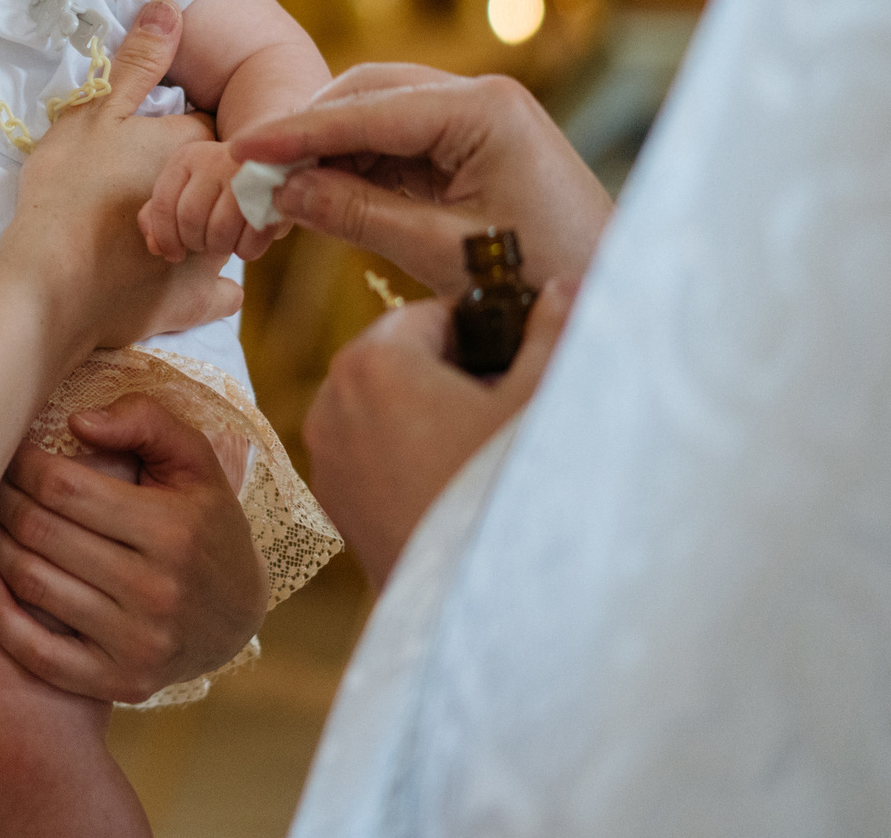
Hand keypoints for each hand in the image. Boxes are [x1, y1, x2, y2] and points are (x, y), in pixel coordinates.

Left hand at [0, 396, 266, 702]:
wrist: (239, 615)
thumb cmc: (204, 522)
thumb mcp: (195, 459)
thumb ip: (145, 421)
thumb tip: (77, 423)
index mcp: (170, 529)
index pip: (64, 488)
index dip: (21, 465)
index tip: (4, 453)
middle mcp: (156, 589)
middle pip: (40, 533)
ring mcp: (138, 642)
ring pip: (32, 584)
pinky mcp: (122, 682)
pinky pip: (39, 654)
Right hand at [13, 1, 237, 348]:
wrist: (48, 286)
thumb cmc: (69, 192)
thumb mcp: (96, 113)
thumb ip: (138, 63)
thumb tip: (172, 4)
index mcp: (196, 147)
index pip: (207, 125)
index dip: (177, 128)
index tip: (146, 137)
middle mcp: (220, 198)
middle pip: (217, 176)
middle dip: (194, 176)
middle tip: (140, 183)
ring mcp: (213, 255)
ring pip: (222, 227)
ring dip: (205, 224)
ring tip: (153, 228)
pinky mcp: (196, 301)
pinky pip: (220, 289)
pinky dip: (210, 286)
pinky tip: (189, 281)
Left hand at [139, 139, 284, 263]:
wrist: (271, 158)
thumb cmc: (218, 181)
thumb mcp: (185, 186)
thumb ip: (159, 214)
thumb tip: (154, 247)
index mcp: (186, 158)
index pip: (163, 204)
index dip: (165, 237)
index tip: (173, 255)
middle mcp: (213, 161)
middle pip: (190, 219)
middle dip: (194, 242)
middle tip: (204, 244)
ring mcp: (245, 176)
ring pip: (219, 231)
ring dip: (219, 248)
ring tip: (223, 243)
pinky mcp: (273, 195)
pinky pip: (251, 239)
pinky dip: (245, 250)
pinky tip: (244, 244)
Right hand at [229, 64, 615, 297]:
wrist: (613, 298)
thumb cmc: (540, 278)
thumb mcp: (439, 251)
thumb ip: (357, 214)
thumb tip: (282, 191)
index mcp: (483, 109)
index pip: (368, 111)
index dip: (297, 132)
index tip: (240, 149)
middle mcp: (481, 97)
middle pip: (368, 96)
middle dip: (309, 133)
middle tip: (253, 174)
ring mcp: (479, 117)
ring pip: (377, 116)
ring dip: (329, 150)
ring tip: (278, 191)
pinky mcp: (473, 146)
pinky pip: (397, 144)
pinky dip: (356, 167)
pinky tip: (320, 195)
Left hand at [302, 279, 575, 585]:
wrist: (485, 606)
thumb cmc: (507, 490)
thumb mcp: (540, 400)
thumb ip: (551, 331)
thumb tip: (563, 284)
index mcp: (373, 361)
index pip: (431, 314)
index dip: (481, 331)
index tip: (515, 359)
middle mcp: (333, 401)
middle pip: (402, 357)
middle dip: (453, 372)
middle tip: (506, 406)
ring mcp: (327, 456)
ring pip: (384, 404)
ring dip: (431, 412)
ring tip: (485, 448)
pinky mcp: (334, 502)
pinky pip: (372, 451)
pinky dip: (408, 453)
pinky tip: (458, 484)